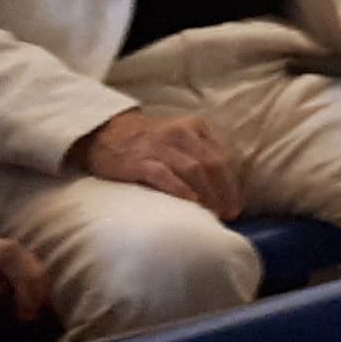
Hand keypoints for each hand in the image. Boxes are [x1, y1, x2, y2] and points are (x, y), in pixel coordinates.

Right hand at [70, 108, 241, 217]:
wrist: (104, 133)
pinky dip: (180, 189)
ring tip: (213, 214)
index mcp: (196, 127)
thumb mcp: (180, 137)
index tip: (236, 204)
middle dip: (224, 191)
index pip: (223, 157)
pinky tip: (190, 203)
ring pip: (193, 169)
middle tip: (229, 214)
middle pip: (212, 164)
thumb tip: (223, 186)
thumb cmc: (148, 141)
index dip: (232, 183)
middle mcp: (181, 133)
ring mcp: (159, 146)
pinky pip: (164, 175)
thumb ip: (200, 153)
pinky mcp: (139, 160)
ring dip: (207, 194)